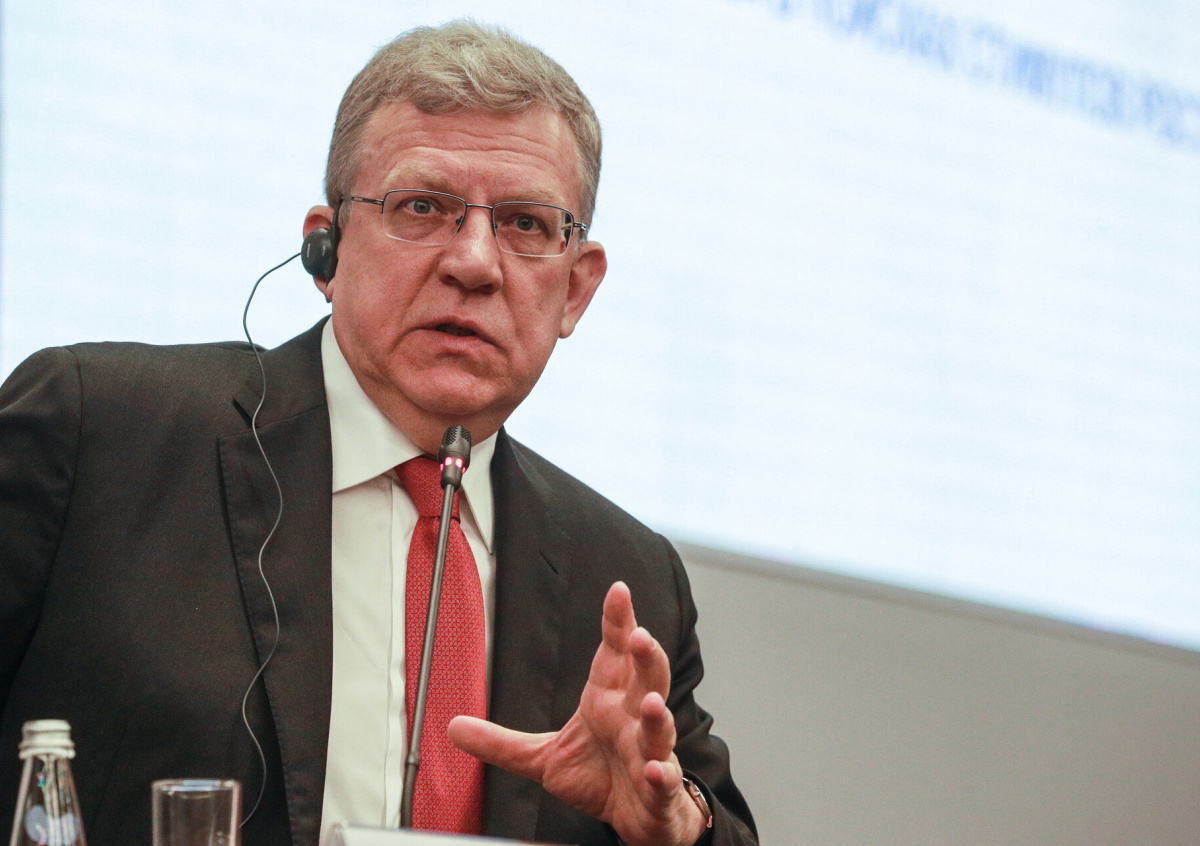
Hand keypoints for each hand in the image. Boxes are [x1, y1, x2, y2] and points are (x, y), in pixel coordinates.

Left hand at [448, 581, 707, 845]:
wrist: (635, 818)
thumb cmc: (598, 777)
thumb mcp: (541, 757)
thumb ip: (500, 742)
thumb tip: (453, 726)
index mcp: (607, 700)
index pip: (615, 652)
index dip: (618, 621)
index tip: (618, 591)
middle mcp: (631, 718)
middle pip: (647, 678)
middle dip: (647, 656)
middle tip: (639, 637)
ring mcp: (649, 751)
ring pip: (659, 726)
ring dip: (657, 714)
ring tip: (650, 704)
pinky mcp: (658, 789)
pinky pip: (662, 778)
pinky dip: (660, 774)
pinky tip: (653, 769)